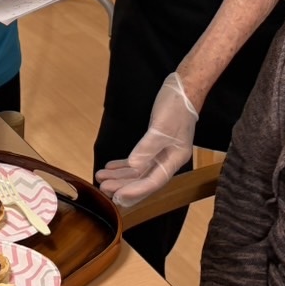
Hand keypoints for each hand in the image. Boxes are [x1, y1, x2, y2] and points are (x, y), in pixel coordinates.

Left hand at [95, 73, 198, 206]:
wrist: (183, 89)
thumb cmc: (176, 107)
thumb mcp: (162, 127)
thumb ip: (148, 148)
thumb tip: (133, 166)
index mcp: (175, 159)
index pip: (154, 181)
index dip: (136, 191)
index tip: (117, 196)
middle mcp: (168, 159)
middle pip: (144, 179)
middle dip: (124, 186)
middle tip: (104, 189)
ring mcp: (161, 152)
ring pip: (139, 170)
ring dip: (120, 175)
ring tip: (101, 177)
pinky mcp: (154, 143)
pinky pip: (138, 159)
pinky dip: (124, 164)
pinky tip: (111, 166)